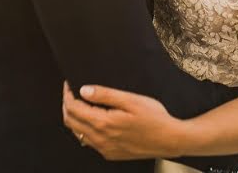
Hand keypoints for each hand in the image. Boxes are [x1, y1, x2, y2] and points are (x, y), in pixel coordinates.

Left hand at [62, 81, 186, 159]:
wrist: (170, 140)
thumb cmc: (154, 118)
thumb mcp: (131, 100)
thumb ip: (105, 95)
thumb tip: (84, 90)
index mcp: (104, 123)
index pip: (74, 109)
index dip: (68, 95)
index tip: (69, 84)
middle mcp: (101, 139)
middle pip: (71, 122)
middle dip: (67, 105)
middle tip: (70, 92)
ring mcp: (105, 148)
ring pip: (78, 133)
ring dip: (74, 118)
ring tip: (79, 103)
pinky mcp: (110, 154)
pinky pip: (89, 141)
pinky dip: (84, 129)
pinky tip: (92, 119)